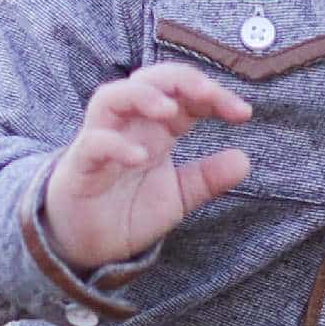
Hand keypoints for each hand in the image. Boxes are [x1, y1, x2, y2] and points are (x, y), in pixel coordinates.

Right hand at [40, 61, 254, 270]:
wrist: (85, 245)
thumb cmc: (126, 211)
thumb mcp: (178, 196)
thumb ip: (207, 178)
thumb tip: (244, 160)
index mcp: (155, 129)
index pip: (183, 95)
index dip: (213, 95)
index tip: (242, 113)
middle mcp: (128, 126)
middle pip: (149, 80)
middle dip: (181, 80)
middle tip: (209, 94)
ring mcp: (101, 141)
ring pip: (113, 97)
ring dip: (142, 96)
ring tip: (169, 111)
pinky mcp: (81, 165)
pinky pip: (93, 143)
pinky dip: (116, 145)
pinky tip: (140, 157)